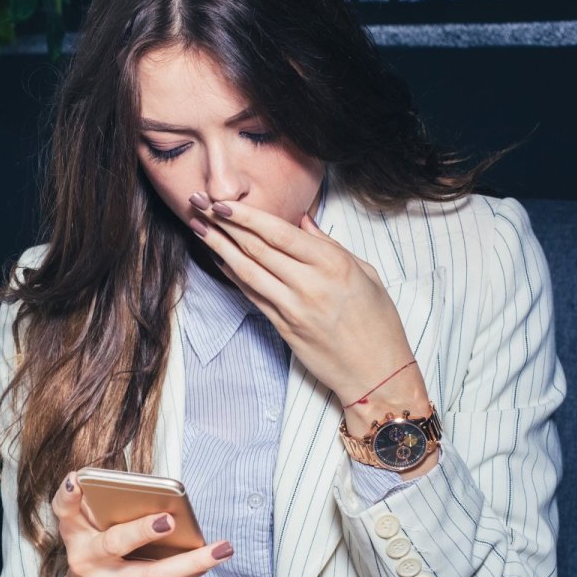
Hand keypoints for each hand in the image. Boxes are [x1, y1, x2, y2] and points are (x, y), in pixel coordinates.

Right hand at [52, 472, 232, 576]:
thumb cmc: (96, 551)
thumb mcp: (88, 527)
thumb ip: (99, 506)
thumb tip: (138, 492)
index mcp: (76, 534)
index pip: (65, 510)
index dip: (69, 495)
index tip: (78, 481)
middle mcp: (85, 562)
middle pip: (115, 543)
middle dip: (143, 531)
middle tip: (169, 520)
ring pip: (151, 576)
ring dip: (190, 562)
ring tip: (219, 549)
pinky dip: (188, 574)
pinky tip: (206, 563)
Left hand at [188, 195, 431, 436]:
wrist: (377, 374)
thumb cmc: (378, 323)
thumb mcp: (365, 274)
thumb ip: (329, 245)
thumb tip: (302, 220)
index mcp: (334, 265)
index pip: (279, 233)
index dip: (246, 216)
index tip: (222, 202)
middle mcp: (310, 285)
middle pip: (257, 248)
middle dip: (223, 224)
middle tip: (198, 204)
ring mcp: (292, 308)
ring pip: (246, 270)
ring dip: (219, 247)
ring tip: (198, 227)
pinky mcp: (282, 327)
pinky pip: (251, 294)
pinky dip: (233, 274)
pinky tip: (218, 258)